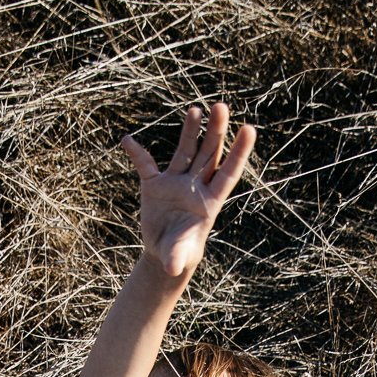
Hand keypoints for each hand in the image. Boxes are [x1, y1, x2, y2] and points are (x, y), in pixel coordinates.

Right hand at [121, 102, 256, 281]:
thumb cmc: (180, 254)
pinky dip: (137, 154)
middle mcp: (195, 187)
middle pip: (209, 154)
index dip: (238, 152)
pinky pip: (146, 166)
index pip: (227, 172)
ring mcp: (176, 183)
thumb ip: (177, 258)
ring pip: (186, 152)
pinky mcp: (155, 185)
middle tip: (221, 107)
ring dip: (191, 131)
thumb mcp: (178, 256)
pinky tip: (128, 141)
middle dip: (216, 132)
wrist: (164, 254)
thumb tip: (173, 269)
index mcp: (208, 202)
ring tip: (196, 110)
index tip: (249, 129)